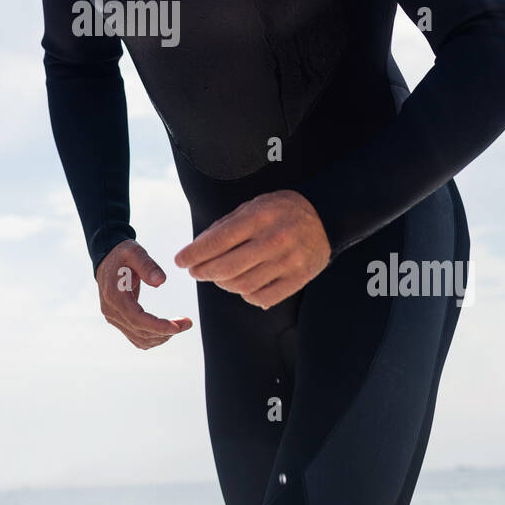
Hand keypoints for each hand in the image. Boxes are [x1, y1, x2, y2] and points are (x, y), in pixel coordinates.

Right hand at [96, 239, 192, 349]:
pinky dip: (153, 338)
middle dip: (166, 331)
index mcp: (114, 295)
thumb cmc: (122, 255)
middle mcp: (111, 311)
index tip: (178, 327)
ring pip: (139, 339)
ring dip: (161, 337)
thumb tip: (161, 281)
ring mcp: (113, 318)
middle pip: (140, 331)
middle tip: (187, 323)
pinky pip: (136, 338)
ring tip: (180, 325)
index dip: (157, 326)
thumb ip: (147, 266)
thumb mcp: (134, 252)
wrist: (108, 260)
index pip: (136, 319)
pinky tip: (167, 330)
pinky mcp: (119, 321)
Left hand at [173, 190, 330, 308]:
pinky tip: (243, 285)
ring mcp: (288, 261)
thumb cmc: (281, 210)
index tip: (180, 261)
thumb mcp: (253, 206)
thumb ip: (225, 226)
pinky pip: (262, 298)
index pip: (218, 240)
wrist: (324, 217)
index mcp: (259, 217)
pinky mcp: (298, 278)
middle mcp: (274, 240)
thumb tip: (196, 249)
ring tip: (219, 277)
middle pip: (227, 268)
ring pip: (242, 286)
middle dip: (203, 272)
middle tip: (195, 271)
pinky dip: (246, 295)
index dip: (194, 254)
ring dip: (223, 284)